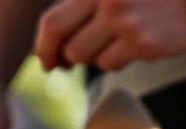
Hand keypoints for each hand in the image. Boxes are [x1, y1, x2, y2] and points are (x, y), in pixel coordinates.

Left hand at [35, 0, 185, 71]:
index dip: (43, 44)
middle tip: (62, 65)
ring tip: (103, 50)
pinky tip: (127, 51)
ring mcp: (124, 23)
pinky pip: (111, 64)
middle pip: (65, 42)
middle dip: (59, 58)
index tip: (45, 56)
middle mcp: (106, 1)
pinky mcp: (143, 44)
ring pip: (87, 56)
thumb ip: (92, 0)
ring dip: (90, 58)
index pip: (53, 20)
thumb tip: (60, 31)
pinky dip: (113, 62)